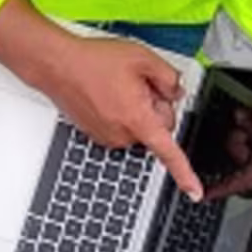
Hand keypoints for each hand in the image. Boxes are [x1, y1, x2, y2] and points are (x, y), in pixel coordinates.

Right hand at [29, 37, 201, 193]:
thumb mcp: (142, 58)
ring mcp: (108, 136)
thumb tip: (177, 93)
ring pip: (139, 127)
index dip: (184, 174)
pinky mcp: (97, 134)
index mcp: (136, 119)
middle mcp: (122, 134)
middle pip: (158, 129)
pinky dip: (122, 111)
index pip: (168, 152)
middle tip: (139, 84)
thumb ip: (169, 78)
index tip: (194, 192)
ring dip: (137, 108)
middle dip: (156, 108)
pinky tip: (109, 92)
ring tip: (118, 85)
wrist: (56, 65)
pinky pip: (122, 126)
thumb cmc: (92, 62)